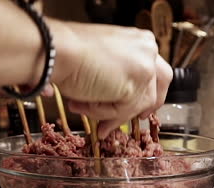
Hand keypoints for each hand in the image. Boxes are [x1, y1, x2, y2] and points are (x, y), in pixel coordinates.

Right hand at [51, 22, 172, 138]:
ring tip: (82, 107)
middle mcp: (147, 50)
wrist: (55, 50)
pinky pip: (122, 112)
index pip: (156, 70)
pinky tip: (79, 105)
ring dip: (109, 111)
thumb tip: (119, 96)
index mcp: (140, 40)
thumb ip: (118, 74)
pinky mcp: (136, 87)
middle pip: (159, 86)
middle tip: (137, 119)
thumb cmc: (68, 51)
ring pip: (137, 104)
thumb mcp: (102, 60)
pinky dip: (100, 113)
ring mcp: (145, 68)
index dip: (149, 91)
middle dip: (146, 106)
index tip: (142, 107)